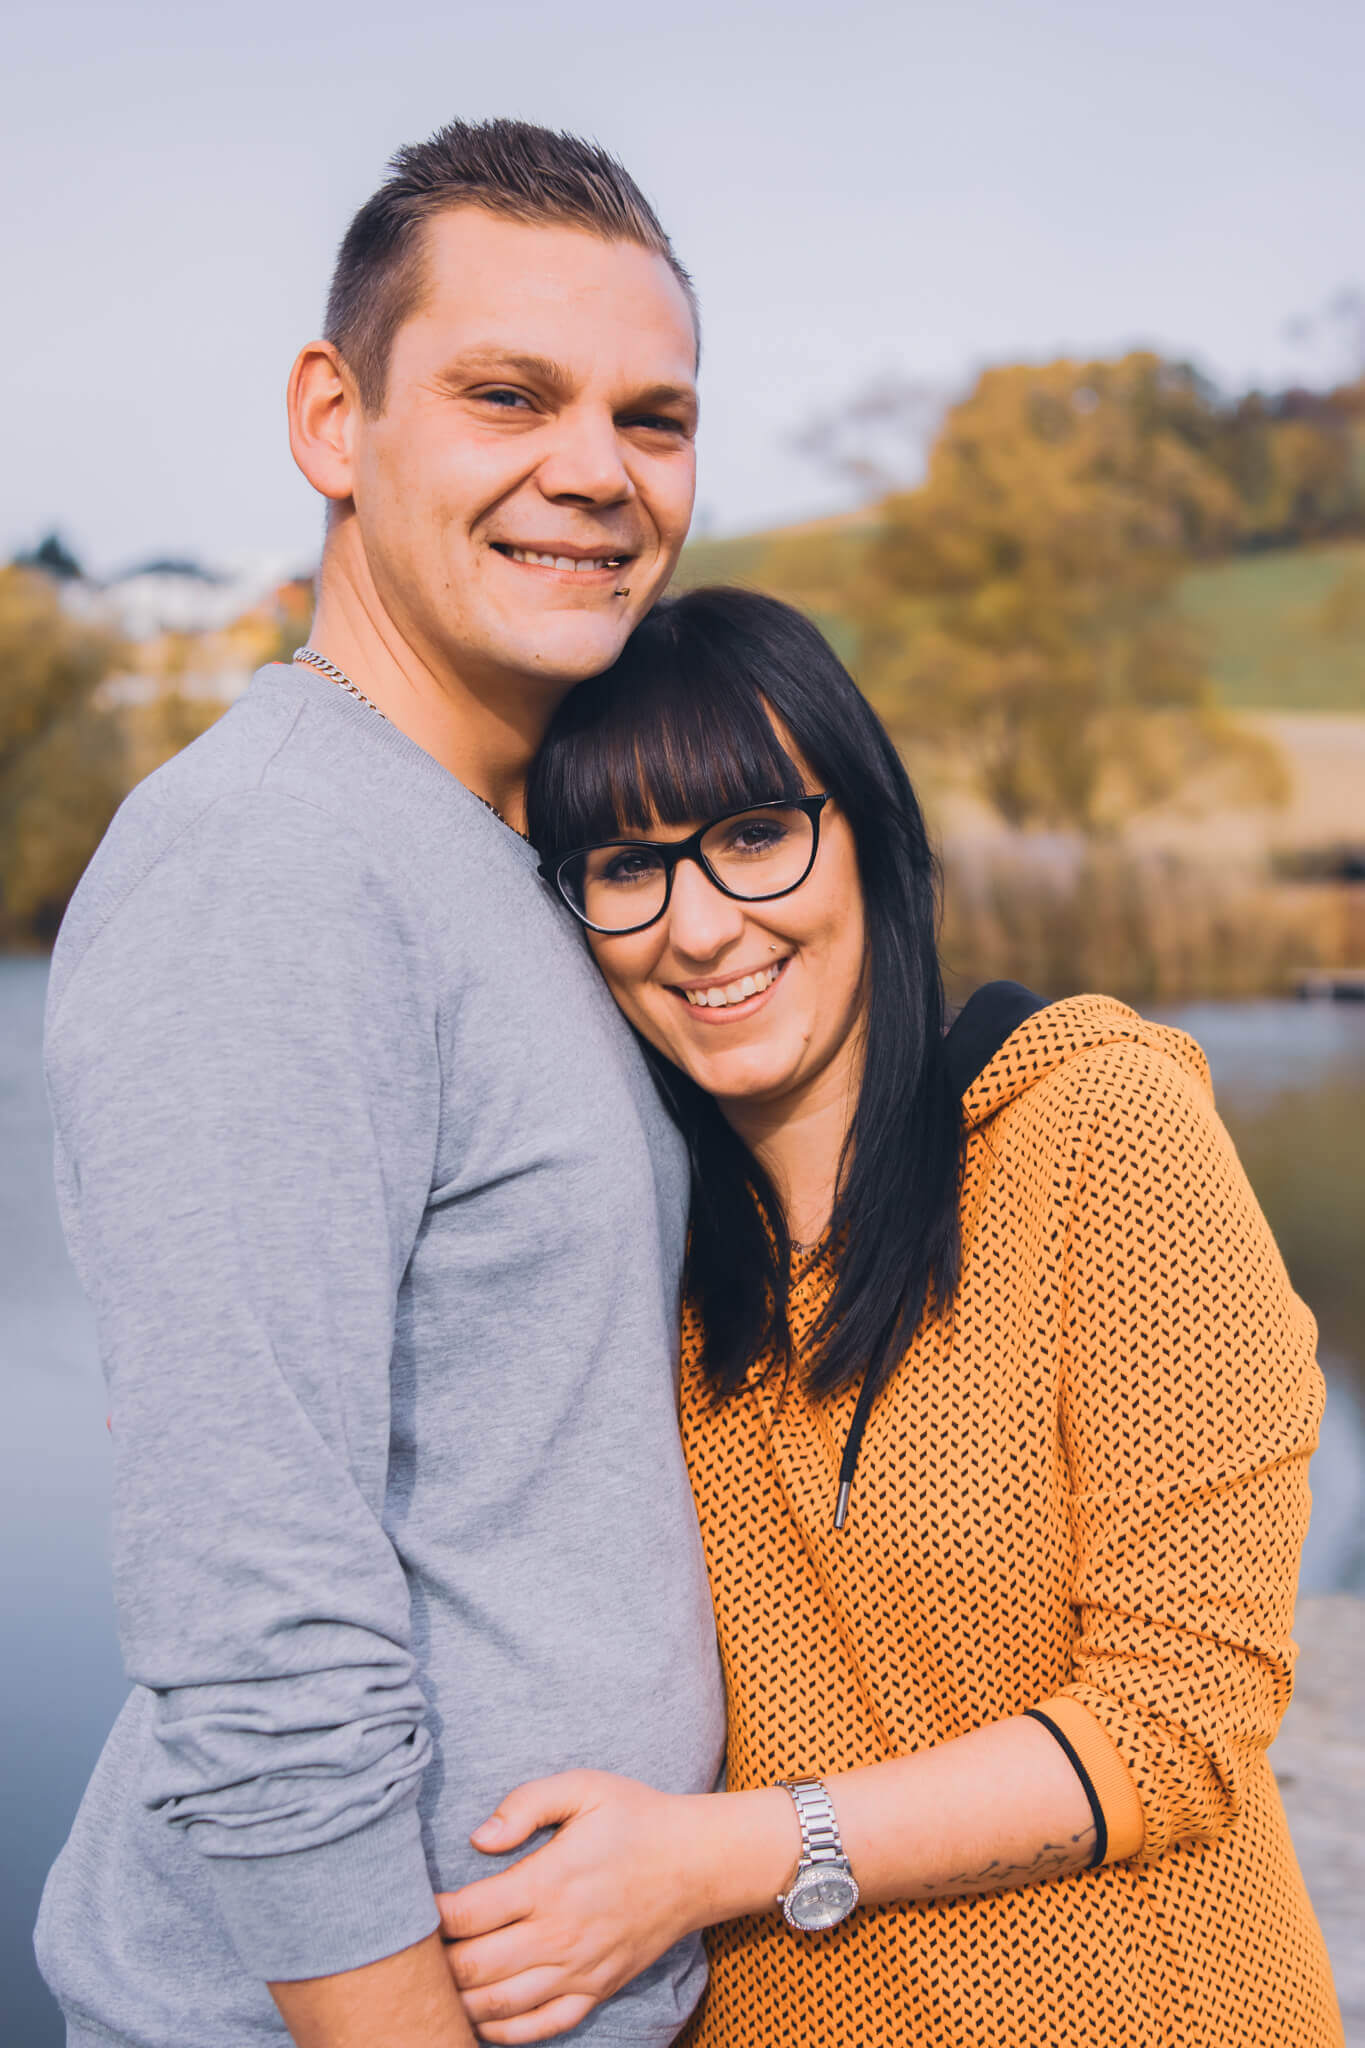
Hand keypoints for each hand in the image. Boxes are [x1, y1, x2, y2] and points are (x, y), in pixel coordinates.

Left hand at [437, 1771, 720, 2043]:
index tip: (413, 1906)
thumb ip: (526, 1804)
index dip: (429, 1916)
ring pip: (499, 2007)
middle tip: (413, 1950)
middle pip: (473, 1969)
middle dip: (433, 1965)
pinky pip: (541, 2027)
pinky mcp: (596, 1990)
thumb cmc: (635, 1817)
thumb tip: (478, 1839)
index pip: (467, 1915)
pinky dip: (503, 2033)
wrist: (697, 1862)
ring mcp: (579, 1970)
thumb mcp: (584, 1787)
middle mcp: (559, 1935)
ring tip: (435, 1985)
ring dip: (459, 2001)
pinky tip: (479, 2020)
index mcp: (548, 1883)